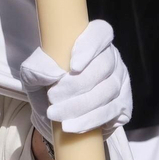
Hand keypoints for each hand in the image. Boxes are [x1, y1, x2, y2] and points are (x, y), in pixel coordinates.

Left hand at [18, 20, 132, 140]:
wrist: (58, 115)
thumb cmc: (48, 85)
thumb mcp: (34, 74)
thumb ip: (37, 68)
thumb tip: (51, 73)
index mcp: (93, 41)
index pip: (101, 33)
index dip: (89, 48)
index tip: (73, 66)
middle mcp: (112, 59)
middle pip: (103, 66)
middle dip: (77, 84)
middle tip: (53, 97)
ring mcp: (121, 82)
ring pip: (108, 91)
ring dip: (80, 105)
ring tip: (56, 114)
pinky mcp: (124, 106)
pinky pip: (111, 112)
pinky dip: (90, 120)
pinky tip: (72, 125)